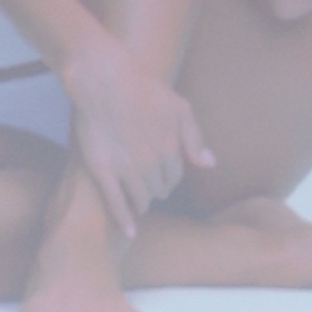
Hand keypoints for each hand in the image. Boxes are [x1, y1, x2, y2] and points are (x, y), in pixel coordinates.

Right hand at [57, 35, 213, 234]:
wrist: (104, 78)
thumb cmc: (143, 88)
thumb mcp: (179, 107)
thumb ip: (194, 138)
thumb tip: (209, 165)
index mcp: (171, 147)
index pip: (175, 177)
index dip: (167, 177)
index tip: (159, 175)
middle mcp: (151, 162)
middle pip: (159, 190)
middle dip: (155, 189)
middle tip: (146, 184)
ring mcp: (126, 168)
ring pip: (141, 199)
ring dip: (142, 202)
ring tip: (137, 199)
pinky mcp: (101, 170)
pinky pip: (116, 204)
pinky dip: (125, 220)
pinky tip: (131, 233)